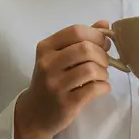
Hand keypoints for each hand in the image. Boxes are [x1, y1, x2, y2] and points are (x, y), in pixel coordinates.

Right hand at [14, 22, 110, 138]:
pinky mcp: (66, 103)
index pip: (76, 31)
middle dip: (102, 55)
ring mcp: (56, 84)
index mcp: (45, 48)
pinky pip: (94, 88)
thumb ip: (80, 39)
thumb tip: (105, 24)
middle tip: (104, 63)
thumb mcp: (58, 57)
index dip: (96, 35)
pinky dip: (104, 86)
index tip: (103, 44)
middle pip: (86, 49)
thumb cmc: (50, 81)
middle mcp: (47, 64)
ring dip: (104, 72)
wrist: (34, 114)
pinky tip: (101, 88)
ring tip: (101, 76)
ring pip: (92, 69)